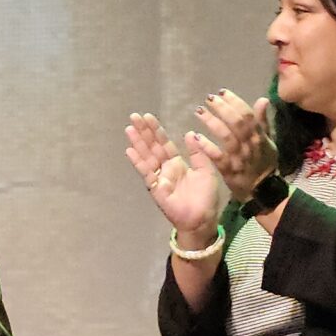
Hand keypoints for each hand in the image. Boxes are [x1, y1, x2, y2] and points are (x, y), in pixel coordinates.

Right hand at [123, 113, 221, 237]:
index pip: (164, 144)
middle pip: (152, 147)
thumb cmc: (206, 198)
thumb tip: (189, 133)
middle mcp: (166, 169)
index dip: (157, 131)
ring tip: (129, 128)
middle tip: (134, 116)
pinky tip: (129, 150)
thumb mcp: (206, 170)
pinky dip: (138, 162)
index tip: (148, 117)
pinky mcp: (156, 188)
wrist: (203, 219)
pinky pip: (146, 173)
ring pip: (147, 156)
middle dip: (144, 132)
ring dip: (138, 143)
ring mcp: (159, 178)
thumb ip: (198, 153)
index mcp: (178, 164)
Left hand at [187, 89, 277, 203]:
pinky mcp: (229, 171)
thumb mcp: (267, 142)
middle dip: (222, 108)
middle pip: (237, 123)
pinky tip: (197, 138)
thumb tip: (263, 99)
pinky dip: (208, 147)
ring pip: (227, 137)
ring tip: (199, 112)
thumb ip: (263, 121)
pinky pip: (218, 158)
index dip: (235, 102)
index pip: (248, 115)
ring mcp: (239, 158)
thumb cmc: (263, 164)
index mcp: (259, 136)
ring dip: (212, 123)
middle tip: (209, 99)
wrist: (261, 191)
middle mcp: (250, 145)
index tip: (222, 92)